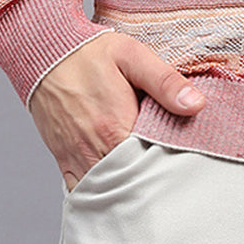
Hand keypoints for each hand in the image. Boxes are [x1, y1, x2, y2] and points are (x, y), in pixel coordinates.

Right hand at [29, 31, 205, 189]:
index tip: (183, 156)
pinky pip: (82, 190)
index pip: (151, 162)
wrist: (46, 53)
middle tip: (169, 171)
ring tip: (147, 179)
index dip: (169, 163)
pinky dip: (102, 191)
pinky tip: (118, 185)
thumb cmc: (91, 53)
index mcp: (115, 125)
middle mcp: (94, 149)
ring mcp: (77, 158)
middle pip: (130, 180)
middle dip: (150, 179)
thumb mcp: (133, 56)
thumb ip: (165, 81)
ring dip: (127, 186)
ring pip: (108, 189)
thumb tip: (197, 105)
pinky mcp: (64, 160)